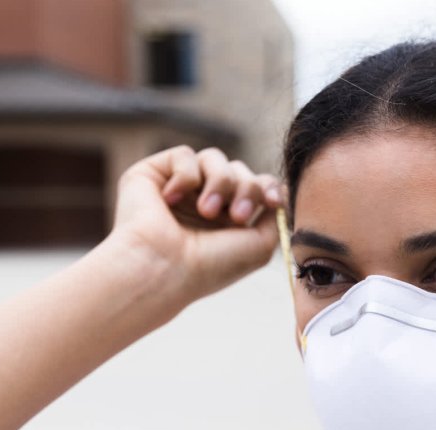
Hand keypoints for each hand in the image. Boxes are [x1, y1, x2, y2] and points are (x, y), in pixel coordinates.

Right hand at [105, 145, 283, 302]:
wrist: (163, 268)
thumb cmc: (210, 265)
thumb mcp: (259, 246)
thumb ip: (276, 217)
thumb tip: (281, 188)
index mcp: (227, 221)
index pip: (256, 186)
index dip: (268, 187)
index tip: (272, 201)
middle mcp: (203, 201)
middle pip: (240, 170)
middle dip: (247, 189)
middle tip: (237, 217)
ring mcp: (179, 188)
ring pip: (215, 158)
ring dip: (220, 182)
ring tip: (207, 211)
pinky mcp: (153, 174)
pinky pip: (184, 155)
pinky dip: (186, 176)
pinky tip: (171, 200)